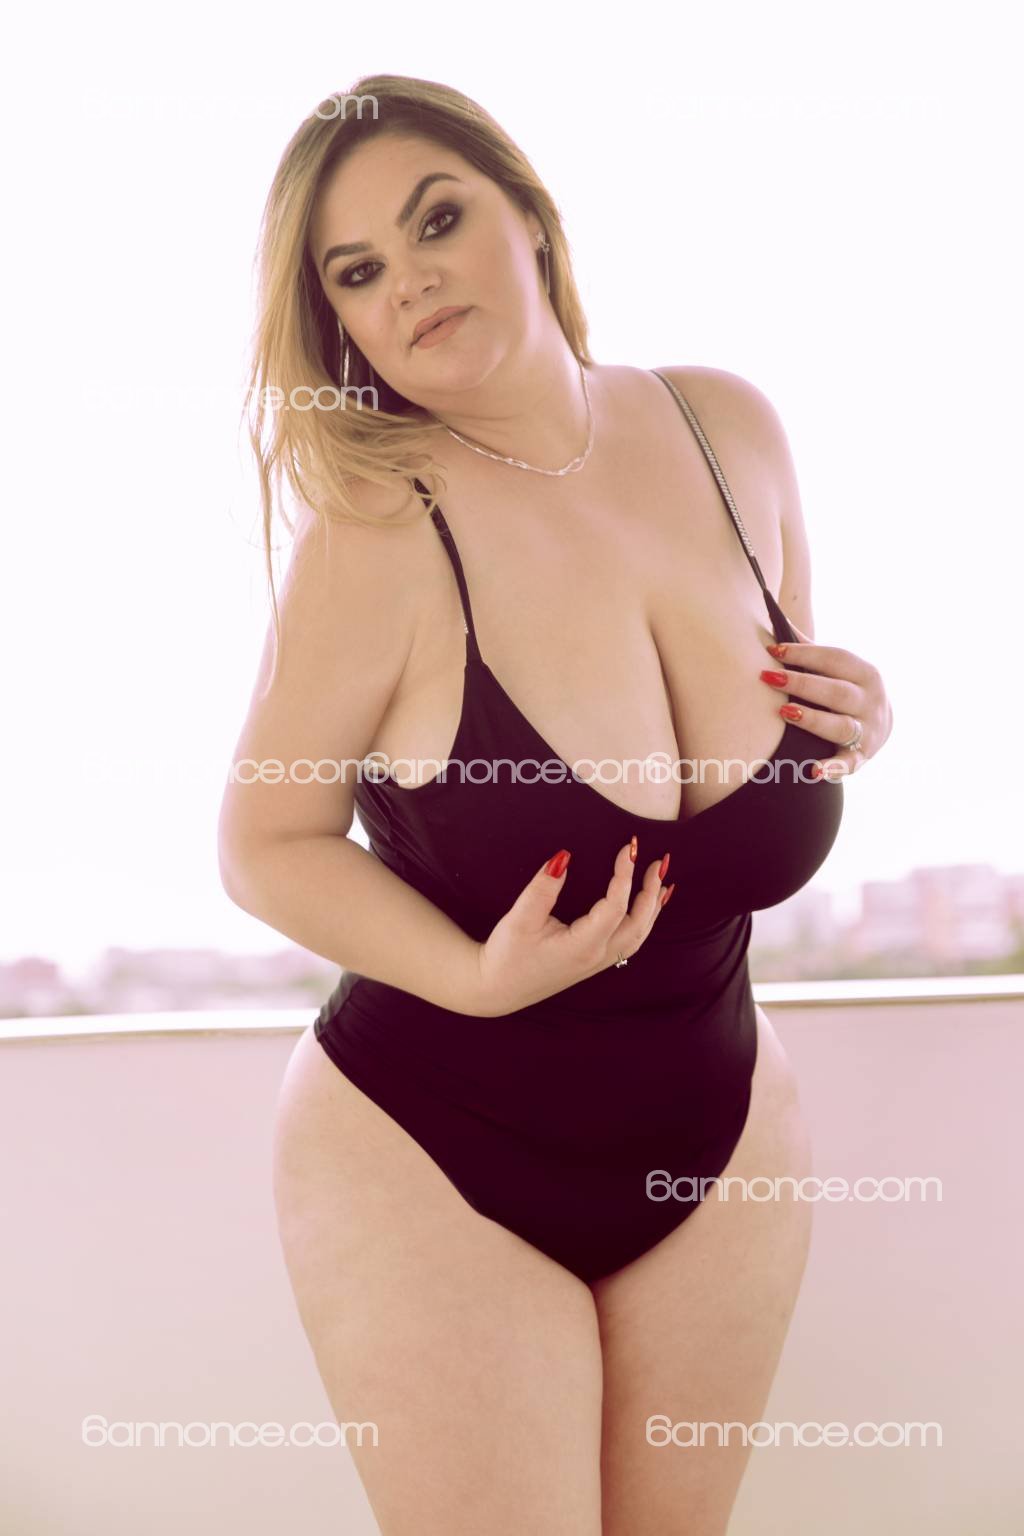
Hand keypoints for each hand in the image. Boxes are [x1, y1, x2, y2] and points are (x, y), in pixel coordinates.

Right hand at [471, 840, 673, 1016]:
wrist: (497, 989)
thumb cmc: (506, 955)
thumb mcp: (519, 919)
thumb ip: (543, 888)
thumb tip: (564, 857)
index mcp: (582, 947)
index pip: (615, 907)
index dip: (625, 876)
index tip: (628, 848)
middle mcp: (597, 957)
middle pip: (638, 923)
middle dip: (650, 891)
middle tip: (657, 861)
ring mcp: (598, 962)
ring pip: (638, 935)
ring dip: (652, 907)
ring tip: (660, 880)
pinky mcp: (593, 961)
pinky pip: (630, 941)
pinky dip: (644, 921)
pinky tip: (647, 907)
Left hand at [762, 621, 893, 781]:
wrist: (882, 726)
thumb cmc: (848, 690)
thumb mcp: (840, 669)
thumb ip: (811, 649)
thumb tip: (777, 619)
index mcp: (865, 673)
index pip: (834, 659)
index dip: (804, 654)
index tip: (772, 650)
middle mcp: (871, 701)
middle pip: (835, 691)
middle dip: (802, 683)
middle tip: (768, 677)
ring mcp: (868, 730)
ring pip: (840, 725)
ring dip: (812, 719)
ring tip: (785, 712)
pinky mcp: (862, 757)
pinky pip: (848, 765)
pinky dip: (832, 769)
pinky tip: (812, 772)